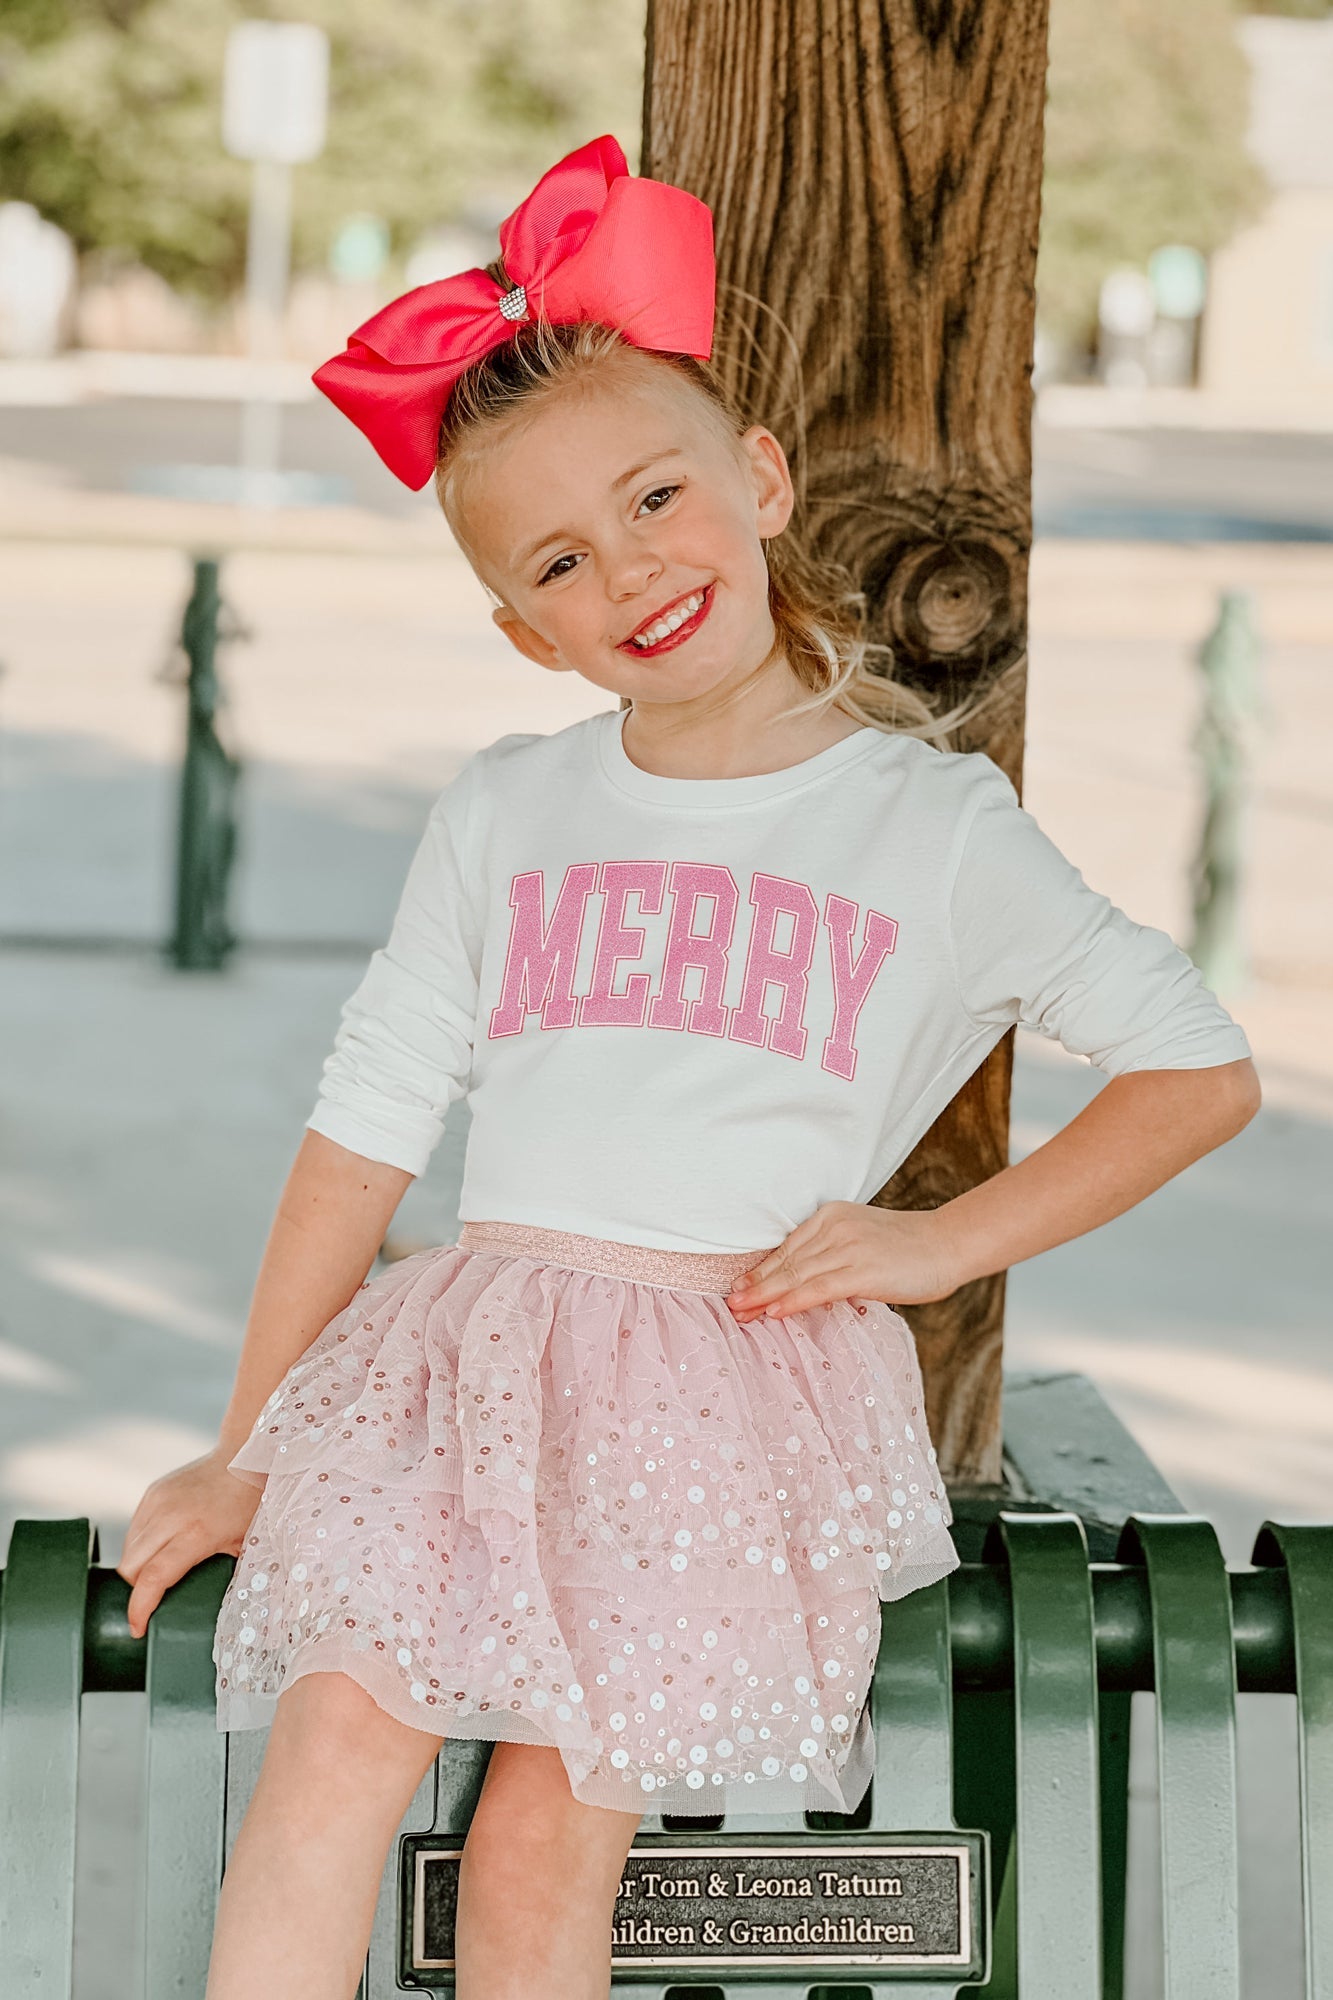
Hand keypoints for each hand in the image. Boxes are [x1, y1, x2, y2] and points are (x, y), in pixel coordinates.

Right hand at [116, 1449, 263, 1639]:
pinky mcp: (152, 1493)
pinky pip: (134, 1530)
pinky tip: (161, 1547)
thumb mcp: (243, 1545)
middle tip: (156, 1599)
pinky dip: (141, 1546)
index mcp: (196, 1533)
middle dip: (137, 1590)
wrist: (243, 1457)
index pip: (152, 1578)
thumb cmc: (251, 1504)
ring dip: (138, 1568)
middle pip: (131, 1568)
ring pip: (128, 1550)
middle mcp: (169, 1516)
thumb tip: (217, 1609)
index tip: (138, 1629)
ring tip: (162, 1572)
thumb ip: (224, 1575)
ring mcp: (157, 1502)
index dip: (139, 1608)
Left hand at [725, 1201, 960, 1321]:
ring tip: (741, 1313)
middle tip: (730, 1305)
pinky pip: (818, 1289)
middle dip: (755, 1285)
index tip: (740, 1288)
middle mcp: (835, 1228)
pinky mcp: (862, 1270)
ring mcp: (848, 1248)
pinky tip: (773, 1313)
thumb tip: (805, 1284)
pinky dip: (792, 1301)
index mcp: (831, 1216)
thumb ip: (834, 1255)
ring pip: (796, 1275)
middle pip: (786, 1262)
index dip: (761, 1270)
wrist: (949, 1243)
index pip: (787, 1247)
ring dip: (764, 1297)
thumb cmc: (910, 1248)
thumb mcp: (863, 1240)